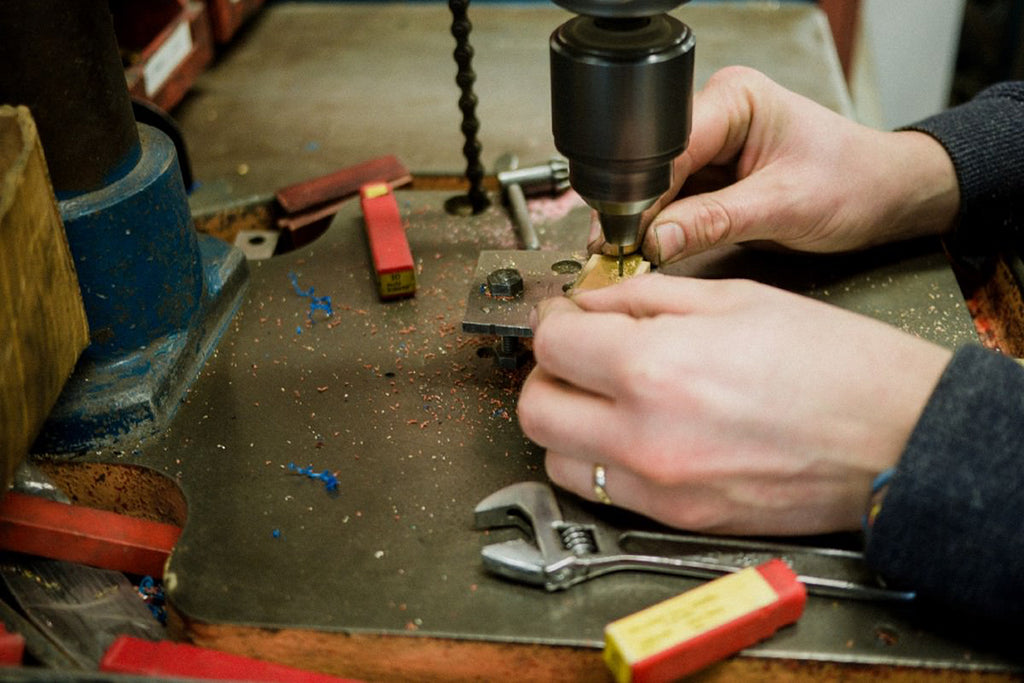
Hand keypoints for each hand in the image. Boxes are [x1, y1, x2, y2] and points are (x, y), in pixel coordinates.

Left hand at [518, 274, 951, 534]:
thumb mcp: (734, 299)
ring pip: (558, 458)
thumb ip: (644, 299)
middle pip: (534, 408)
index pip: (552, 344)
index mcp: (655, 367)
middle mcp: (644, 437)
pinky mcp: (678, 518)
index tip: (569, 316)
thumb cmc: (834, 363)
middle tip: (577, 354)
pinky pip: (604, 490)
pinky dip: (602, 459)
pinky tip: (636, 430)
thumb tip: (590, 302)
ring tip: (606, 395)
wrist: (897, 438)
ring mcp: (659, 488)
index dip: (555, 320)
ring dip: (568, 421)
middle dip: (548, 373)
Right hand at [587, 67, 959, 264]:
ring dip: (650, 223)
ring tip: (640, 252)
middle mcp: (716, 116)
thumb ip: (714, 222)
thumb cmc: (853, 183)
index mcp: (735, 99)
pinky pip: (674, 203)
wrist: (884, 197)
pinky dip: (666, 228)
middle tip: (623, 250)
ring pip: (658, 188)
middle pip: (654, 166)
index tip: (624, 234)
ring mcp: (711, 147)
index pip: (669, 146)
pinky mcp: (711, 176)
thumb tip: (655, 239)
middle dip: (639, 211)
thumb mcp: (783, 206)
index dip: (643, 193)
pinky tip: (659, 246)